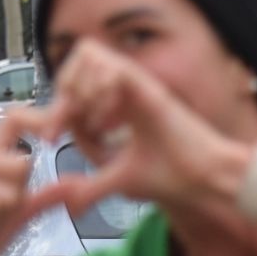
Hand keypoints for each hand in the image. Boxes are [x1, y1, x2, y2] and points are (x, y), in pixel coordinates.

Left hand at [33, 40, 246, 215]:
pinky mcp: (150, 87)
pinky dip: (102, 89)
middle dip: (60, 96)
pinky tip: (109, 122)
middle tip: (60, 129)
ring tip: (91, 123)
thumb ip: (88, 187)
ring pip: (88, 53)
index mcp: (115, 105)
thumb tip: (64, 202)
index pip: (71, 88)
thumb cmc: (174, 175)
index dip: (52, 110)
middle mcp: (123, 89)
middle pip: (73, 62)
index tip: (50, 139)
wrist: (206, 178)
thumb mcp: (119, 181)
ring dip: (80, 87)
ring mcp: (136, 84)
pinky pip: (114, 67)